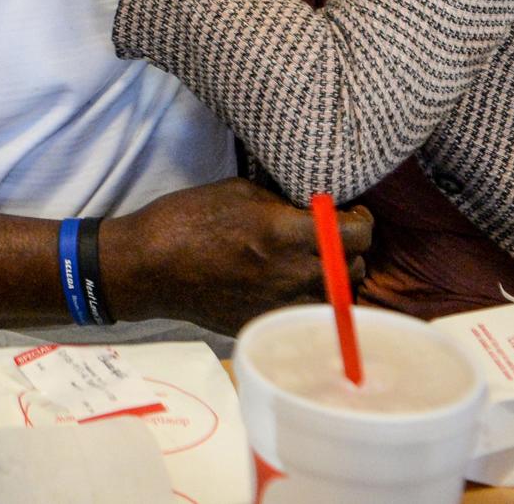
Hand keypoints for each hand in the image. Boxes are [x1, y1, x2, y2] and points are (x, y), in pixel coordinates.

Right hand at [105, 178, 373, 335]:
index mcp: (286, 233)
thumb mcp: (244, 191)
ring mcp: (277, 304)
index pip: (357, 234)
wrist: (150, 265)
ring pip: (334, 300)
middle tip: (336, 236)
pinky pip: (304, 316)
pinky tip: (293, 282)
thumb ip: (287, 204)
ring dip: (335, 280)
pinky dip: (308, 300)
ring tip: (319, 261)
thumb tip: (317, 209)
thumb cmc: (192, 217)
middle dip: (350, 251)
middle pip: (352, 269)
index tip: (354, 214)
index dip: (363, 222)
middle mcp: (289, 273)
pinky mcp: (261, 323)